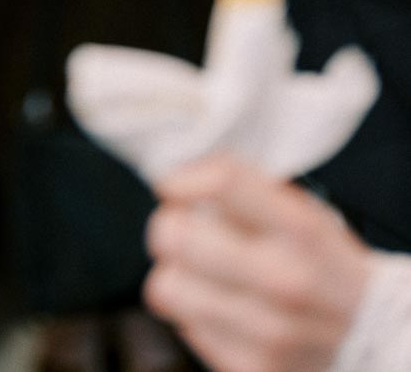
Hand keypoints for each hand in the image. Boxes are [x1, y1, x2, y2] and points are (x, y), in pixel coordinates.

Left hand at [144, 154, 372, 371]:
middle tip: (186, 229)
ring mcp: (265, 332)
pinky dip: (194, 313)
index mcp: (298, 229)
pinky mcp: (249, 368)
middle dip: (171, 226)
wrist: (368, 334)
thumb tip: (180, 181)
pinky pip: (182, 327)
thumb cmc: (322, 262)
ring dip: (176, 274)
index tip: (175, 186)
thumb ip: (241, 189)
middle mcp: (282, 280)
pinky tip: (222, 307)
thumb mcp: (300, 210)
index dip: (183, 179)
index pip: (222, 183)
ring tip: (201, 272)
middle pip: (175, 237)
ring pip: (165, 286)